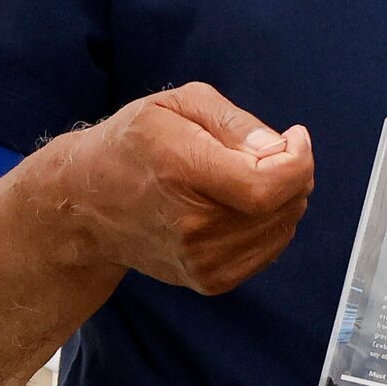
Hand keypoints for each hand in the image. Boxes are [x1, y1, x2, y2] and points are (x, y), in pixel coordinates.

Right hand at [68, 83, 313, 294]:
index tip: (294, 135)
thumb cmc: (134, 143)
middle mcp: (193, 226)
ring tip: (250, 175)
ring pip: (282, 229)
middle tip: (272, 151)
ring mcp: (201, 261)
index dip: (298, 160)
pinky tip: (243, 204)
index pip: (266, 186)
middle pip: (282, 207)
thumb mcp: (177, 104)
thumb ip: (234, 122)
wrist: (87, 205)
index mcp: (182, 171)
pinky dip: (271, 223)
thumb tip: (280, 148)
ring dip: (284, 198)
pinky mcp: (209, 281)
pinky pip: (270, 250)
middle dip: (294, 172)